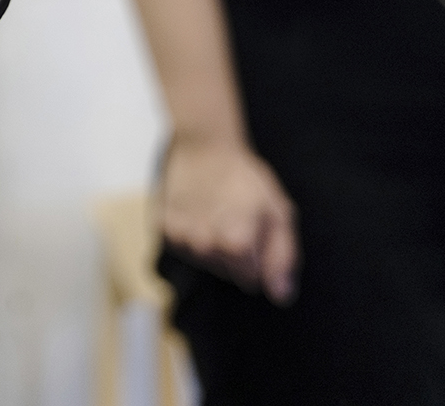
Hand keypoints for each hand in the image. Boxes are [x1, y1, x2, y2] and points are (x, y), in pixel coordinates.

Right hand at [158, 134, 298, 303]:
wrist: (203, 146)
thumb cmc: (246, 178)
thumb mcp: (278, 213)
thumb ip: (282, 258)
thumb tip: (280, 297)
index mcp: (235, 245)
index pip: (251, 279)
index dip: (258, 256)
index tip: (256, 229)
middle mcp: (203, 246)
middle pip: (226, 273)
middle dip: (236, 254)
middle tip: (236, 218)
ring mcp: (179, 238)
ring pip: (204, 261)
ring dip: (212, 246)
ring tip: (215, 213)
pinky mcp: (162, 228)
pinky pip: (183, 248)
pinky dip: (191, 236)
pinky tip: (197, 212)